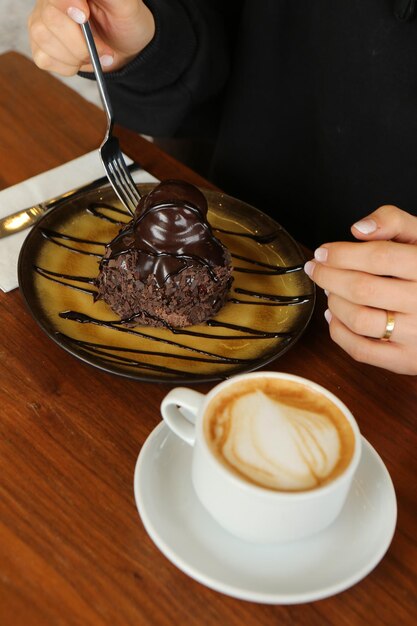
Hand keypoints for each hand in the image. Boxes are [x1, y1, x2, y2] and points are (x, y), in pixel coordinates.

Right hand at [28, 0, 154, 74]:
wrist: (122, 46)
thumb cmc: (125, 22)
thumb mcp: (125, 5)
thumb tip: (85, 0)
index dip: (67, 4)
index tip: (84, 16)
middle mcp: (50, 2)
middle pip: (49, 19)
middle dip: (80, 42)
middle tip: (103, 49)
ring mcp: (41, 22)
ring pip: (43, 39)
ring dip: (75, 56)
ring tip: (93, 55)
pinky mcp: (39, 46)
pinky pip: (44, 59)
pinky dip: (68, 66)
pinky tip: (80, 60)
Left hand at [304, 205, 416, 373]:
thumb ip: (393, 222)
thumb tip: (359, 229)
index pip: (379, 257)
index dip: (343, 254)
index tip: (323, 252)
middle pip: (363, 289)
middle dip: (329, 277)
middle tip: (316, 270)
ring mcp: (416, 334)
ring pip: (359, 319)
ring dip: (334, 303)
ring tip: (331, 291)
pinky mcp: (406, 360)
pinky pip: (360, 349)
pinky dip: (338, 332)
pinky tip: (335, 316)